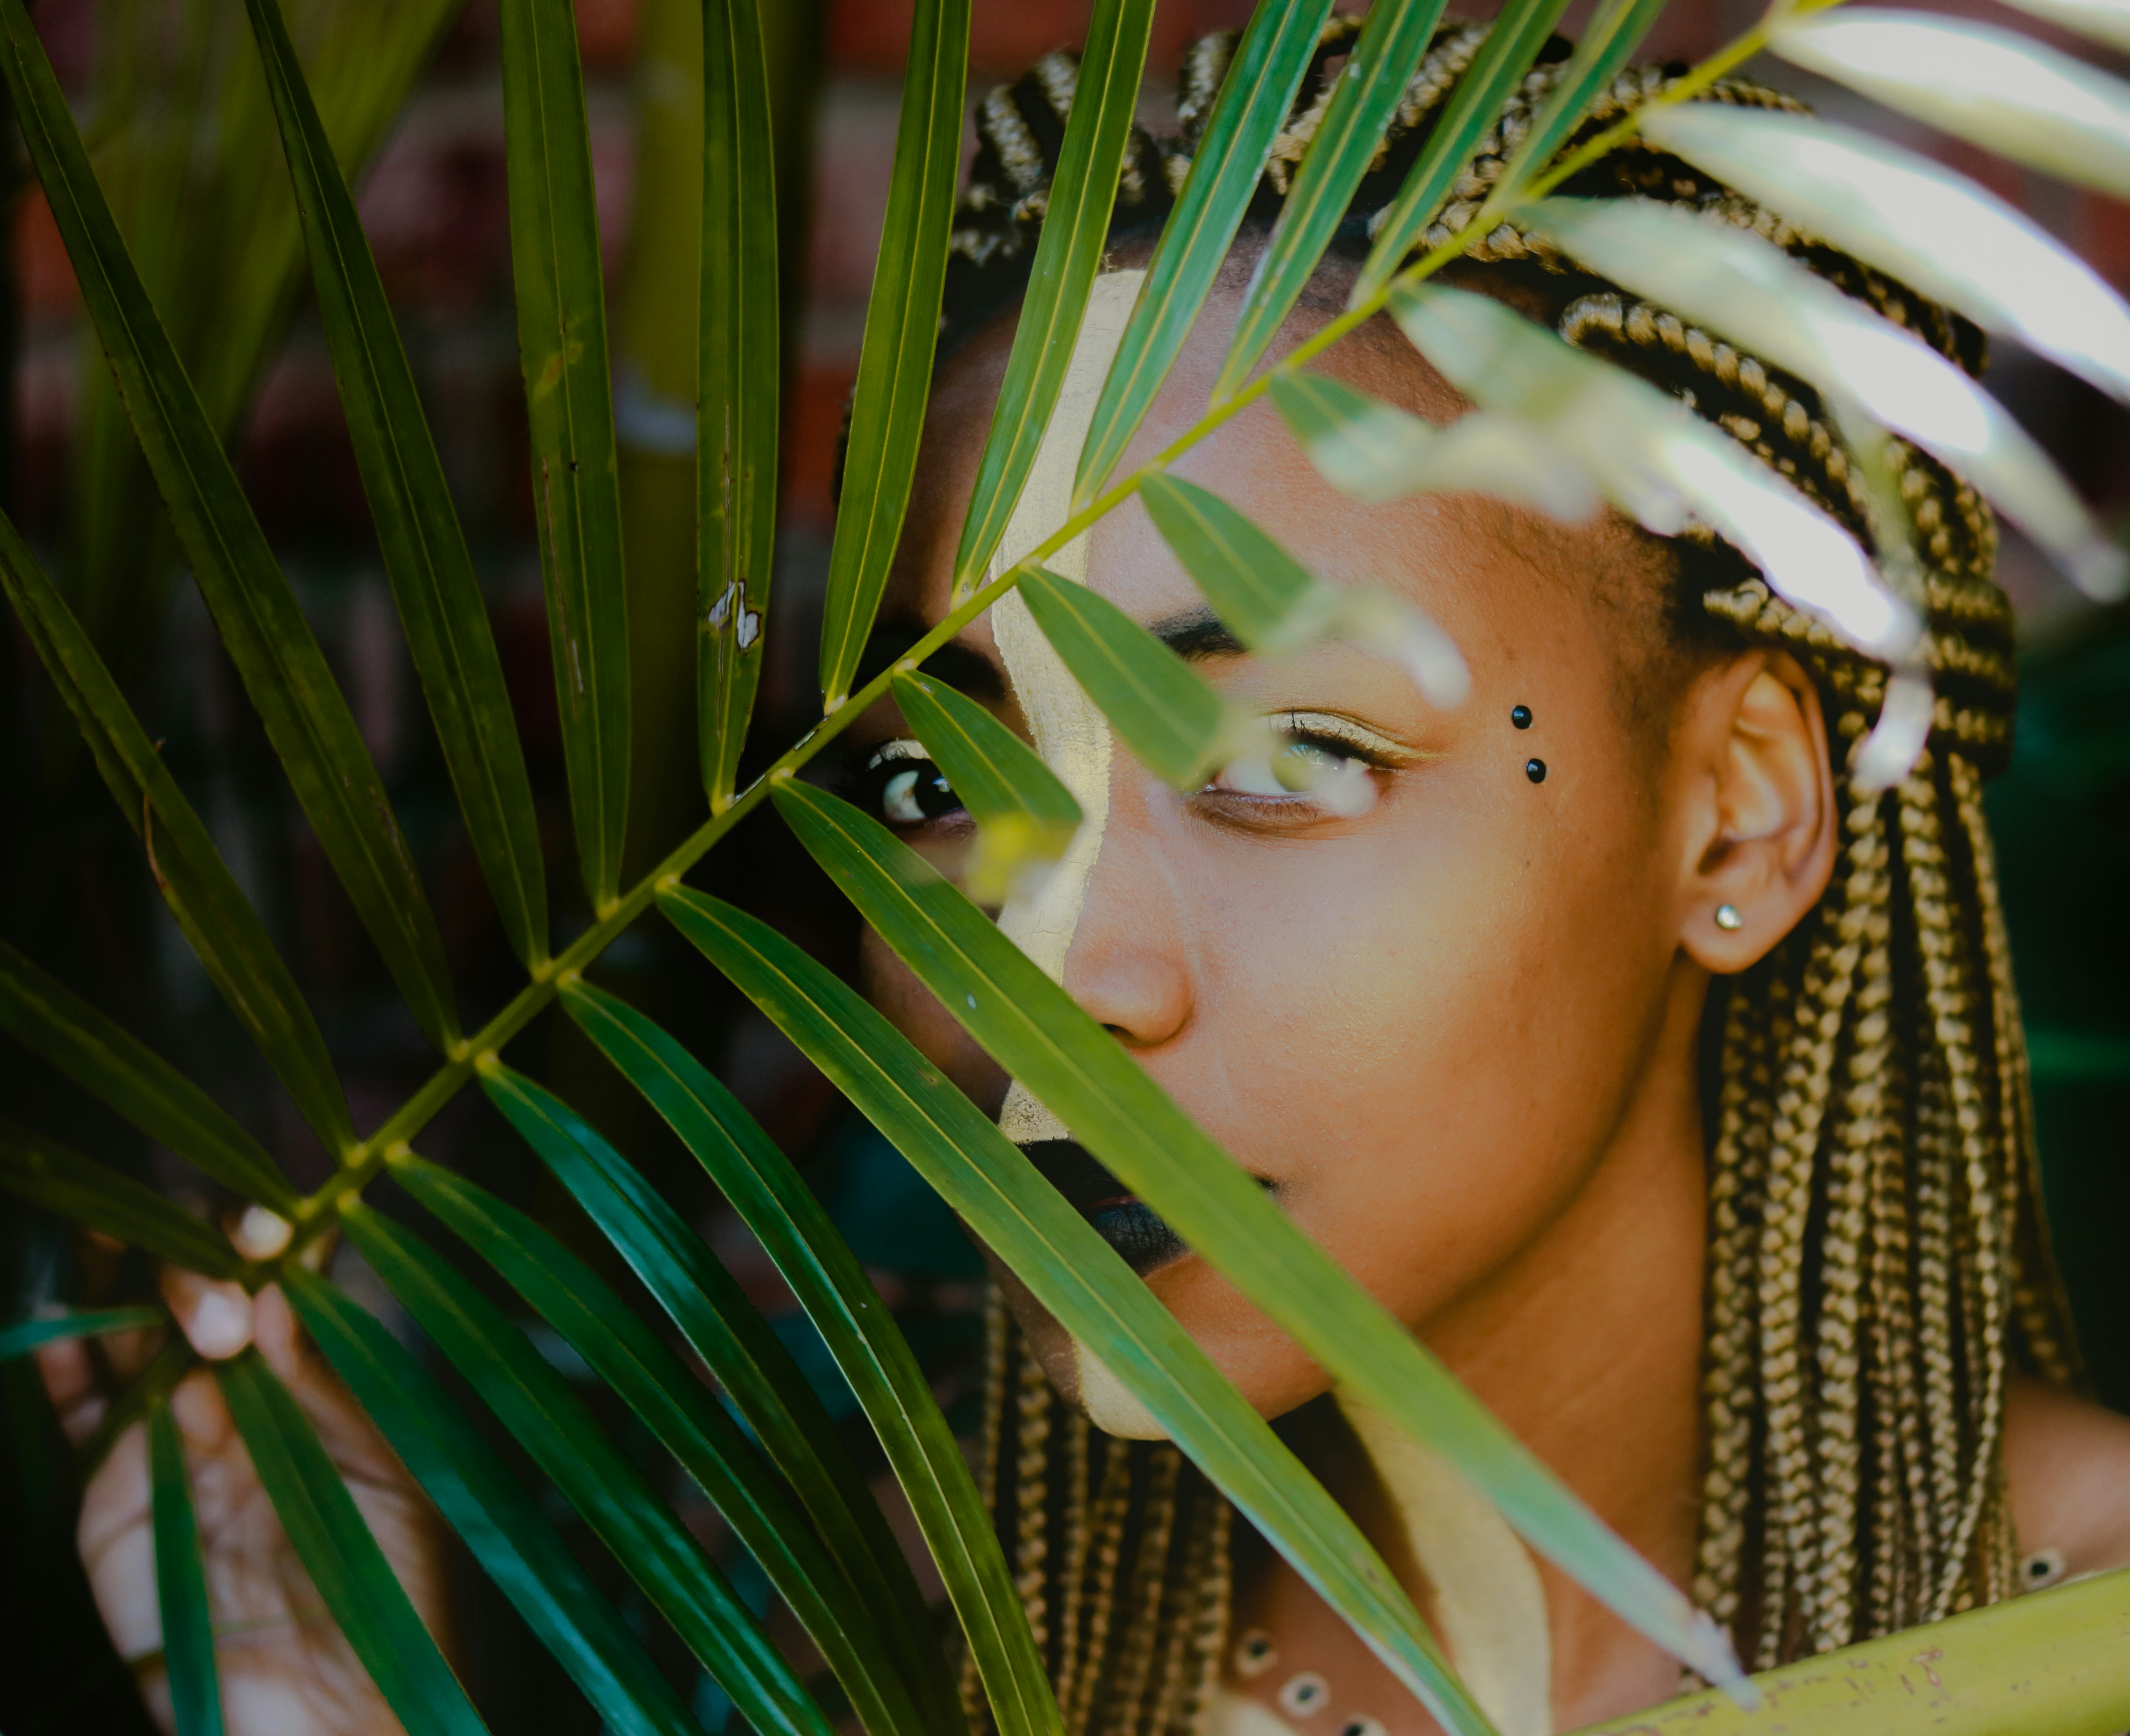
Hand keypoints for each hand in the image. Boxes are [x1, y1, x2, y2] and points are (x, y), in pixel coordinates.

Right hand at [36, 1210, 449, 1735]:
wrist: (343, 1712)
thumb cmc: (396, 1590)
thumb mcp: (385, 1464)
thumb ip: (325, 1376)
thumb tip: (274, 1280)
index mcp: (313, 1383)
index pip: (272, 1281)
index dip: (260, 1241)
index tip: (271, 1230)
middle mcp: (237, 1401)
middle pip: (192, 1294)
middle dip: (194, 1269)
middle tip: (224, 1308)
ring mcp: (169, 1445)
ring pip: (126, 1335)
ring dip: (123, 1285)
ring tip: (122, 1242)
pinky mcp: (110, 1500)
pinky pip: (78, 1413)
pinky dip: (62, 1357)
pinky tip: (70, 1316)